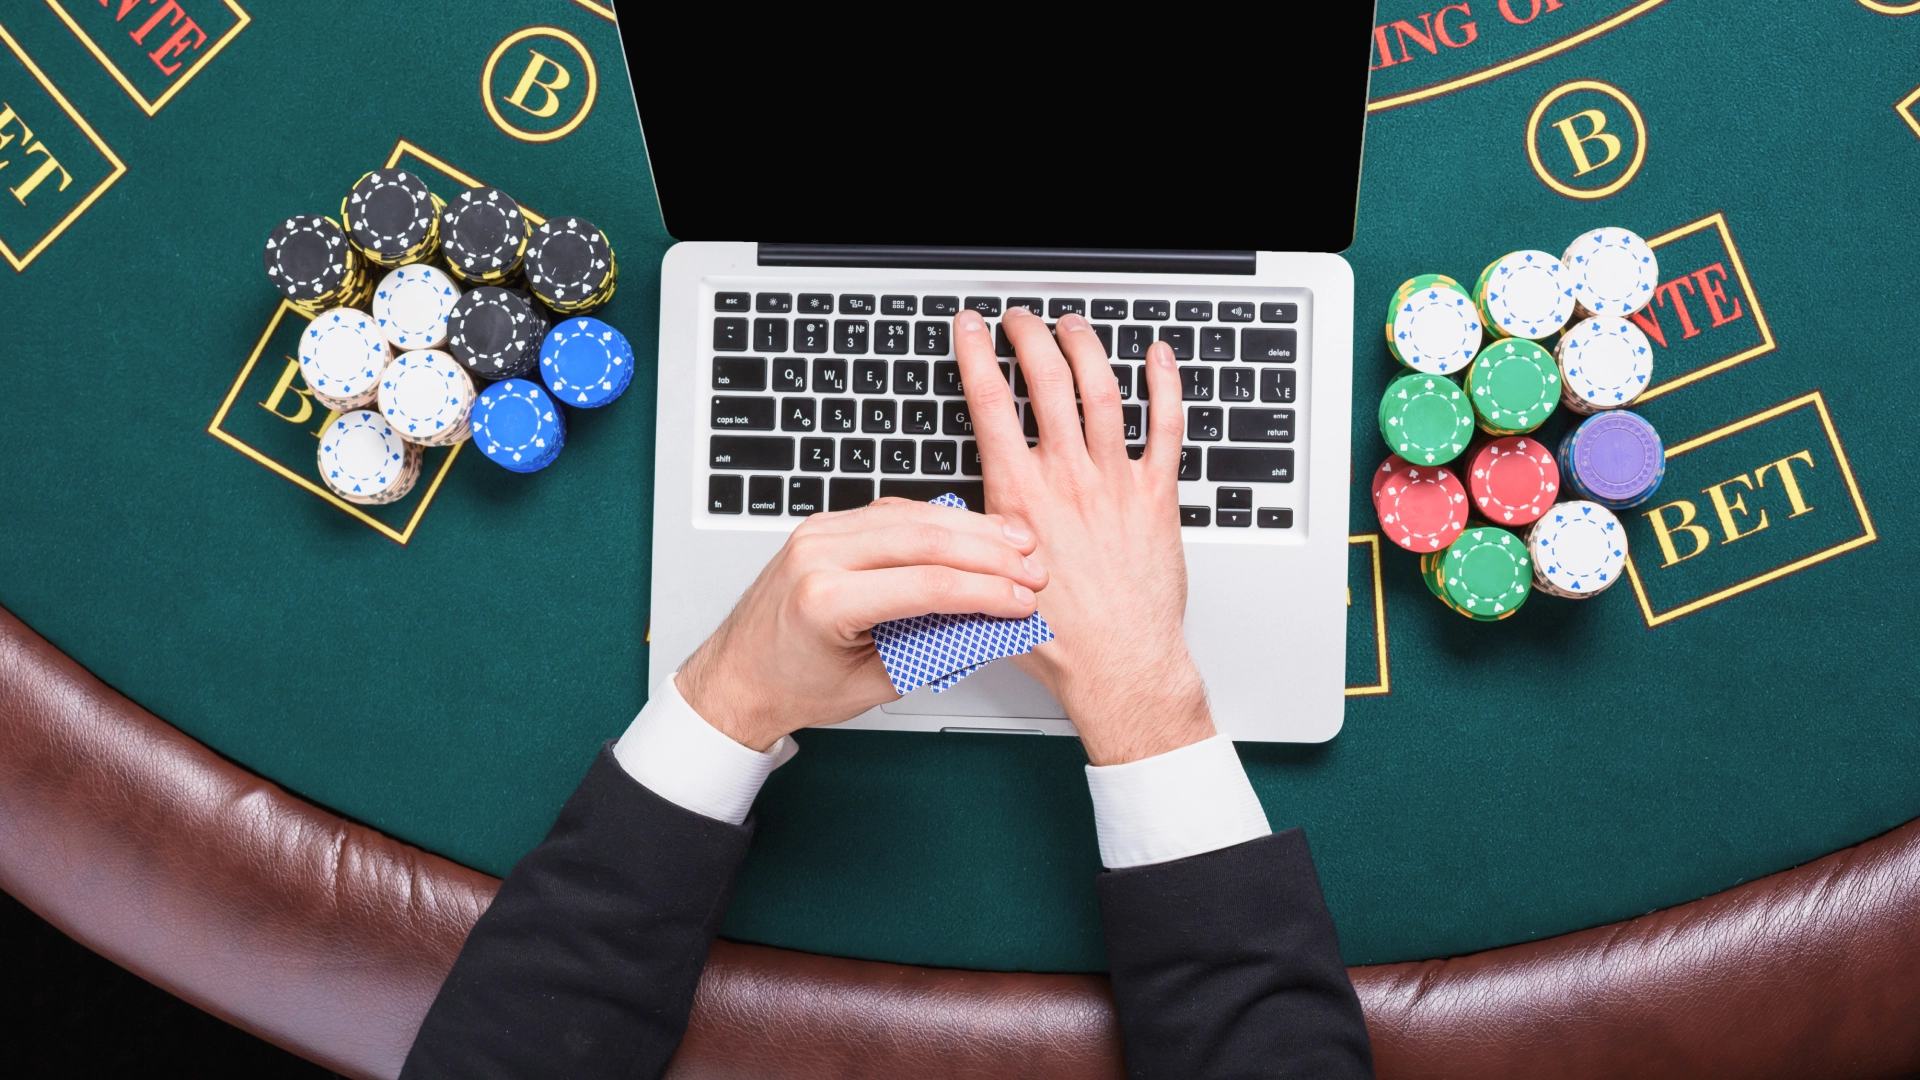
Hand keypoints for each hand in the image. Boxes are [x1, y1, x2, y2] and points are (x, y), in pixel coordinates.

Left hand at [675, 498, 1047, 750]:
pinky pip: (890, 512)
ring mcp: (817, 534)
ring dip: (971, 528)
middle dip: (991, 552)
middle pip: (926, 538)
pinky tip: (971, 531)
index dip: (987, 591)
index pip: (928, 584)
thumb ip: (932, 651)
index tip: (1023, 602)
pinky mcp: (823, 526)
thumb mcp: (874, 684)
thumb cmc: (794, 686)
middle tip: (1033, 569)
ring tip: (1016, 543)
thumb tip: (990, 626)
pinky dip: (937, 520)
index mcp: (826, 600)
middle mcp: (817, 556)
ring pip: (912, 515)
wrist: (738, 676)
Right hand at [953, 307, 1214, 765]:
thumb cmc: (1058, 642)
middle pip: (1048, 381)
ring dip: (1086, 348)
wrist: (1118, 668)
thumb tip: (944, 534)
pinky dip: (1166, 386)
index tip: (971, 328)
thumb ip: (972, 547)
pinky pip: (1167, 429)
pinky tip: (1159, 358)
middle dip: (1029, 336)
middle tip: (1020, 319)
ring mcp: (1115, 485)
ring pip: (1102, 392)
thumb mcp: (989, 586)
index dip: (976, 355)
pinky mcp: (1156, 499)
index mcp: (1018, 498)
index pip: (990, 404)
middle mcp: (1067, 481)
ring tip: (1073, 326)